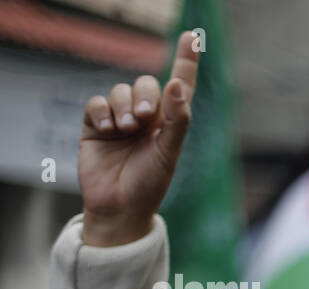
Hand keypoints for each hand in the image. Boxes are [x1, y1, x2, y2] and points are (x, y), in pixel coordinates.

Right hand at [78, 33, 200, 246]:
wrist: (119, 208)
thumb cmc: (149, 184)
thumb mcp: (169, 153)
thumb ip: (178, 120)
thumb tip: (177, 85)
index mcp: (170, 123)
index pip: (179, 86)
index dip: (185, 62)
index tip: (192, 37)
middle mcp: (147, 118)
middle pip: (146, 85)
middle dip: (145, 95)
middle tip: (145, 118)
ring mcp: (120, 120)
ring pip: (120, 91)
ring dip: (123, 106)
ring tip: (125, 129)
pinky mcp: (95, 125)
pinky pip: (96, 102)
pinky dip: (101, 112)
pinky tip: (106, 130)